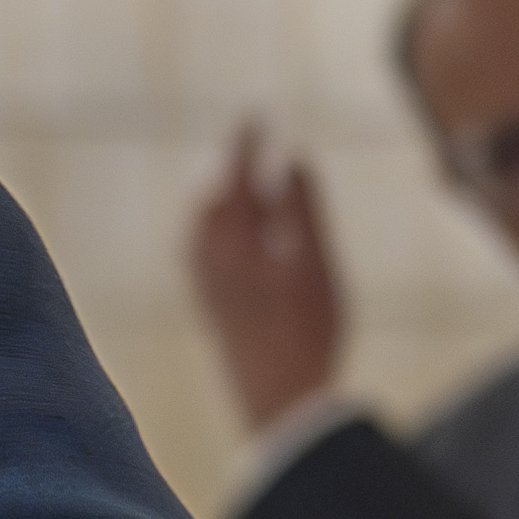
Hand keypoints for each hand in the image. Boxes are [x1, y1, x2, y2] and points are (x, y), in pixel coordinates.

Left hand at [187, 118, 346, 428]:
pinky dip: (216, 236)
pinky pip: (202, 259)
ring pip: (204, 233)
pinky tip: (229, 246)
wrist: (279, 401)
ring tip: (240, 189)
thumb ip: (301, 209)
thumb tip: (291, 158)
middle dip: (233, 174)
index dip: (245, 146)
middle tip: (250, 148)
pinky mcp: (212, 313)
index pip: (235, 179)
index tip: (255, 117)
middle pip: (215, 205)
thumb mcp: (315, 262)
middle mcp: (210, 263)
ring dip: (223, 205)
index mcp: (234, 243)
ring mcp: (207, 290)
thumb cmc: (307, 330)